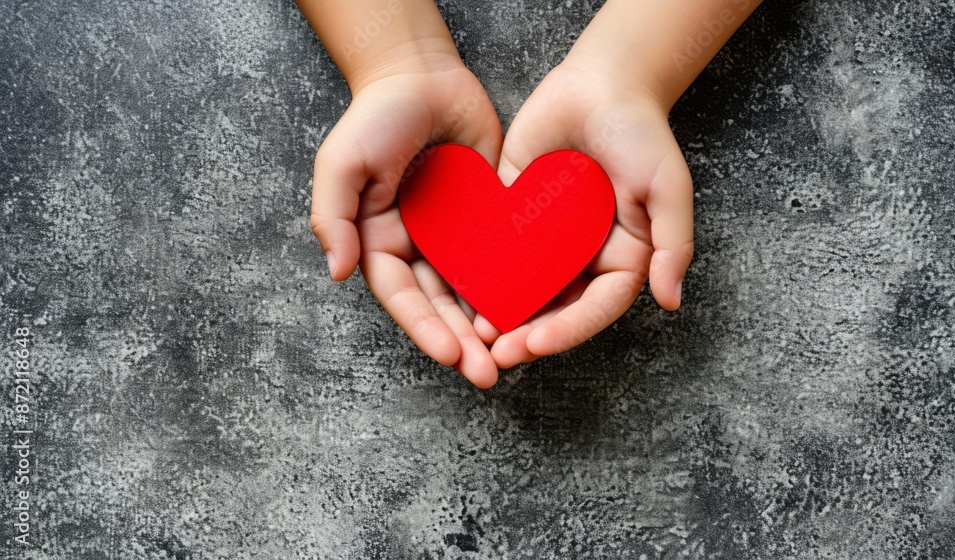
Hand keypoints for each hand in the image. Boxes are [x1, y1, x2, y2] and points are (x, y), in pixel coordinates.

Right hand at [310, 55, 503, 387]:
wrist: (423, 74)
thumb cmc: (375, 116)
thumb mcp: (341, 163)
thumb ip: (332, 216)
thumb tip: (336, 271)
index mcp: (379, 243)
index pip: (402, 298)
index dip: (424, 329)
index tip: (450, 355)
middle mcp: (418, 248)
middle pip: (440, 306)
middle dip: (462, 343)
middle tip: (487, 374)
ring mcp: (456, 236)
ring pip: (474, 291)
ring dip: (490, 326)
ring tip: (513, 356)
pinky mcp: (489, 218)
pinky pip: (504, 257)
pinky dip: (516, 285)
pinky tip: (537, 308)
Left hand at [478, 57, 694, 367]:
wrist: (601, 82)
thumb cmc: (642, 133)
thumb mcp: (668, 188)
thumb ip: (673, 245)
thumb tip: (670, 301)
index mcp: (621, 259)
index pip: (595, 308)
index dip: (567, 331)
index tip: (536, 343)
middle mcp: (582, 257)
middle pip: (554, 308)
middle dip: (526, 334)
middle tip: (497, 353)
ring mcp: (546, 239)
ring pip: (521, 288)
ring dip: (499, 314)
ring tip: (473, 334)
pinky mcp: (513, 214)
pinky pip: (495, 249)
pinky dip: (478, 272)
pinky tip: (457, 289)